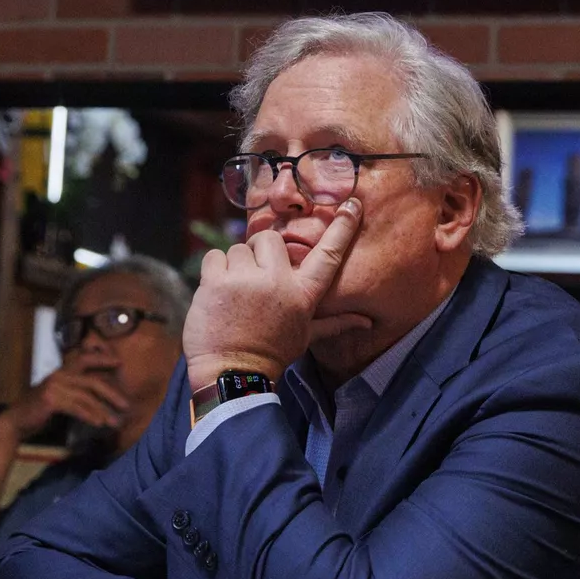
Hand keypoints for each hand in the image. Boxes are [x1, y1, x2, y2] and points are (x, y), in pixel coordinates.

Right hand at [0, 366, 129, 440]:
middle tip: (127, 405)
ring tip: (115, 421)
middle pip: (92, 381)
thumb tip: (101, 396)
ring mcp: (54, 386)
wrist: (15, 422)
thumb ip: (76, 392)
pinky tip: (99, 423)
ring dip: (103, 410)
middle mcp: (59, 375)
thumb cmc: (39, 411)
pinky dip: (89, 415)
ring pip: (86, 397)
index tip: (120, 363)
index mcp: (62, 371)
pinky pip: (76, 407)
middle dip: (112, 393)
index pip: (85, 358)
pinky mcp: (50, 399)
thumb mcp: (59, 396)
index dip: (103, 358)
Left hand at [183, 199, 362, 388]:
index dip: (342, 229)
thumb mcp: (305, 336)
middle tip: (254, 278)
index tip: (352, 205)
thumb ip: (335, 322)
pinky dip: (213, 270)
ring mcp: (246, 279)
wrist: (231, 373)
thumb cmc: (271, 352)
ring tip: (234, 294)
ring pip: (238, 248)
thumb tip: (366, 321)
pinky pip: (215, 256)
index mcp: (303, 294)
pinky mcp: (216, 281)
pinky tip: (217, 293)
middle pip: (270, 239)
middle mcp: (278, 281)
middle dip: (259, 253)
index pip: (328, 255)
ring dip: (234, 266)